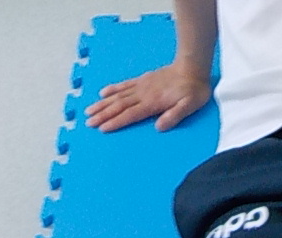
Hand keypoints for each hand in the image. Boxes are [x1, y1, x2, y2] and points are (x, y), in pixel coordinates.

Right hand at [83, 63, 212, 132]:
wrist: (192, 67)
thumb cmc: (193, 89)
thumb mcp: (189, 106)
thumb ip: (174, 116)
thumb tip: (159, 127)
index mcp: (152, 102)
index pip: (130, 114)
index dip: (115, 121)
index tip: (101, 127)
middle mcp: (143, 94)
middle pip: (119, 105)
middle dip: (102, 114)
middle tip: (88, 122)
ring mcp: (141, 86)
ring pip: (118, 95)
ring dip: (103, 103)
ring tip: (89, 110)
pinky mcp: (143, 80)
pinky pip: (124, 85)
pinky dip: (112, 89)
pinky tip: (103, 93)